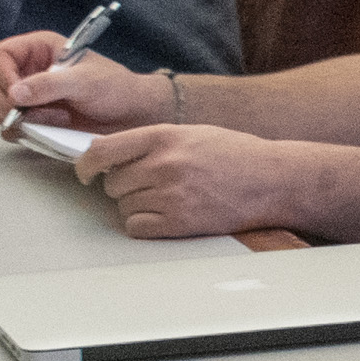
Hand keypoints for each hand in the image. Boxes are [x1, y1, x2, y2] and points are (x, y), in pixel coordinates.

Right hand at [0, 30, 171, 128]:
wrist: (133, 116)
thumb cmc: (115, 88)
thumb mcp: (85, 81)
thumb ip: (49, 85)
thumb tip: (15, 93)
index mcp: (38, 49)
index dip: (2, 75)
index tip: (18, 94)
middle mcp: (28, 71)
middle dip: (6, 103)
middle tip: (30, 114)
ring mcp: (29, 98)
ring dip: (21, 119)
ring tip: (57, 119)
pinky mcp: (34, 121)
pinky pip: (11, 129)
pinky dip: (25, 133)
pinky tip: (53, 128)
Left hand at [72, 125, 299, 238]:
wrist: (273, 179)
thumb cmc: (235, 154)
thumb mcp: (190, 133)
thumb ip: (150, 141)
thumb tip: (107, 152)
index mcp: (163, 136)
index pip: (102, 150)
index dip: (87, 164)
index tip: (86, 172)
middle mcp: (164, 164)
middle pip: (112, 183)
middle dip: (124, 186)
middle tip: (148, 185)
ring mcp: (171, 194)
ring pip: (124, 207)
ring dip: (137, 206)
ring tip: (166, 199)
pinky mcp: (179, 223)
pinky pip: (136, 227)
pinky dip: (145, 225)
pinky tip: (165, 216)